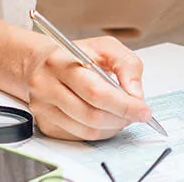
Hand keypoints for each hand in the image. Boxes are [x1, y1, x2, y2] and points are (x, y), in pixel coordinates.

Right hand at [23, 35, 151, 140]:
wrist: (40, 63)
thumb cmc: (76, 54)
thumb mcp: (105, 46)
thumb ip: (126, 64)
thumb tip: (136, 94)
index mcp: (62, 62)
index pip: (96, 91)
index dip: (123, 104)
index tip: (144, 110)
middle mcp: (47, 86)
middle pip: (92, 114)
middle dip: (121, 118)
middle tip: (137, 114)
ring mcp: (44, 109)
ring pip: (87, 130)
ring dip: (112, 127)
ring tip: (123, 115)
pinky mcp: (45, 125)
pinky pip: (79, 137)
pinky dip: (100, 132)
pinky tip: (106, 119)